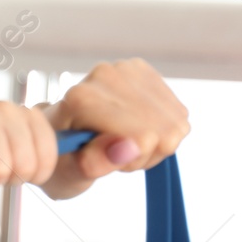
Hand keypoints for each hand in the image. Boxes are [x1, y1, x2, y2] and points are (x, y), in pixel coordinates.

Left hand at [31, 57, 190, 199]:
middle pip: (161, 132)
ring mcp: (129, 69)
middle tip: (111, 153)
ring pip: (174, 126)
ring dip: (153, 145)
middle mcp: (106, 74)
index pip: (142, 138)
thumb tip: (129, 148)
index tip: (104, 159)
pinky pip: (179, 118)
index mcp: (81, 98)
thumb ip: (95, 164)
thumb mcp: (71, 173)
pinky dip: (162, 132)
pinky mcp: (146, 72)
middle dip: (141, 154)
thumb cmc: (63, 156)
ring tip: (121, 142)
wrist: (62, 131)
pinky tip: (135, 130)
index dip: (129, 160)